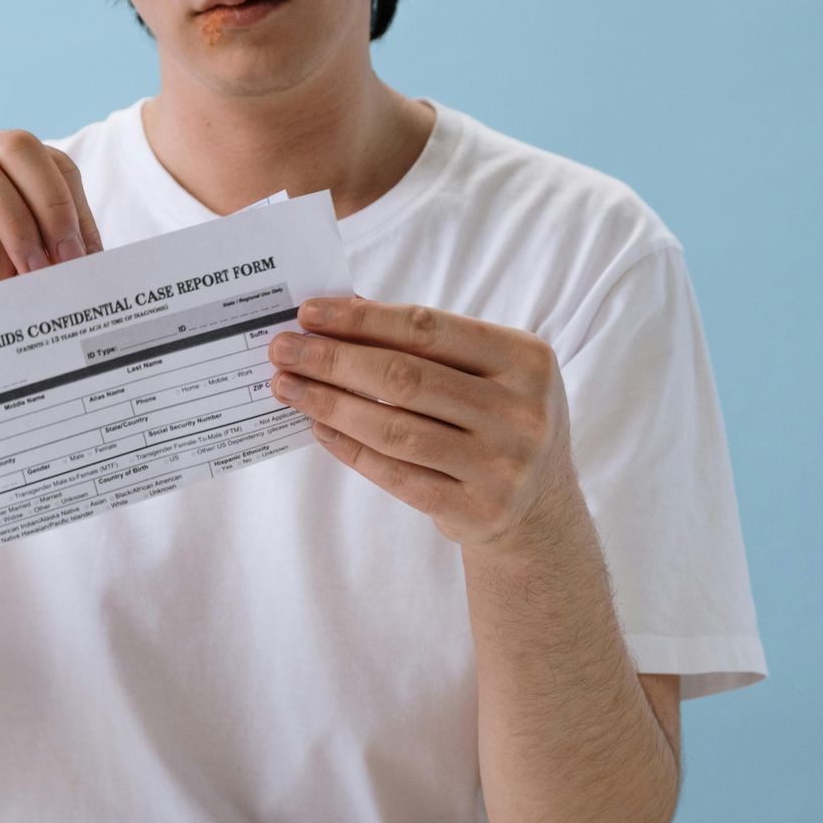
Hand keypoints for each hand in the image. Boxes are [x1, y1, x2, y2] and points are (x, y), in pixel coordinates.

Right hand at [0, 130, 104, 344]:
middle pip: (15, 145)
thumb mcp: (21, 275)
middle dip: (50, 202)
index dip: (76, 205)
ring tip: (27, 272)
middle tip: (63, 260)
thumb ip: (55, 262)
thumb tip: (101, 270)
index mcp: (3, 175)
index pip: (52, 162)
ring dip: (12, 221)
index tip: (88, 259)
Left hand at [267, 297, 578, 551]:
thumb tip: (341, 314)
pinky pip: (397, 475)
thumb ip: (427, 344)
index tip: (308, 313)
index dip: (362, 319)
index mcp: (526, 359)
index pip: (428, 329)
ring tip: (288, 388)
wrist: (539, 507)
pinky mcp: (476, 509)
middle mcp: (521, 412)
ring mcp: (501, 466)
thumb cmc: (498, 420)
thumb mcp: (488, 371)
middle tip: (283, 350)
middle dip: (333, 360)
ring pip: (395, 430)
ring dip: (330, 405)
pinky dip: (350, 449)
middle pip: (405, 378)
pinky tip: (319, 428)